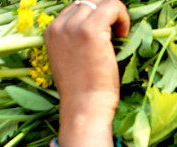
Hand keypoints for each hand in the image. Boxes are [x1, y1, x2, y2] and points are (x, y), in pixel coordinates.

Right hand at [43, 0, 129, 119]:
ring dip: (115, 15)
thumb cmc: (83, 92)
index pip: (76, 8)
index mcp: (52, 32)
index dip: (95, 17)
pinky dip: (123, 17)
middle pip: (88, 2)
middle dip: (106, 13)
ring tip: (120, 37)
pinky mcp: (91, 31)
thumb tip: (101, 31)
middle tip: (117, 35)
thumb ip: (77, 42)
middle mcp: (59, 26)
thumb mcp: (72, 61)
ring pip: (100, 2)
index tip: (107, 35)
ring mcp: (74, 27)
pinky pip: (113, 7)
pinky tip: (124, 36)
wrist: (84, 106)